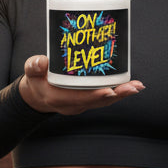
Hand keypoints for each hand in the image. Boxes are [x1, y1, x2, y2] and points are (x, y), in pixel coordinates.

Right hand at [18, 55, 143, 115]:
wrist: (37, 95)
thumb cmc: (36, 80)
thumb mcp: (30, 72)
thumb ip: (34, 66)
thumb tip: (41, 62)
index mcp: (58, 98)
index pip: (80, 98)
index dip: (95, 95)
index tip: (110, 91)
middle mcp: (73, 105)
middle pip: (98, 101)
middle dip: (117, 95)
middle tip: (134, 87)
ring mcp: (81, 104)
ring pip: (105, 102)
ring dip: (121, 94)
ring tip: (137, 86)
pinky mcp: (88, 101)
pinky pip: (105, 99)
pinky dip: (118, 93)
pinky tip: (131, 86)